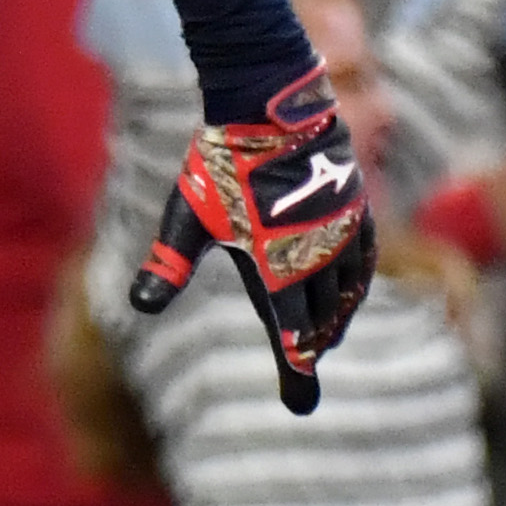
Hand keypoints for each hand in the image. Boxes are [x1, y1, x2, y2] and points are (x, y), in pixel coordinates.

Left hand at [129, 69, 380, 414]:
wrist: (267, 102)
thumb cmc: (220, 163)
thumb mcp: (188, 216)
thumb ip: (169, 264)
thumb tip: (141, 305)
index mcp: (277, 266)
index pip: (293, 336)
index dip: (297, 372)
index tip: (300, 402)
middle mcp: (316, 255)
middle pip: (320, 321)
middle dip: (311, 350)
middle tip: (302, 373)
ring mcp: (341, 231)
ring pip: (345, 293)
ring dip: (334, 320)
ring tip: (324, 338)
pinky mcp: (354, 207)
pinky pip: (364, 260)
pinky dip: (356, 285)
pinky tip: (349, 291)